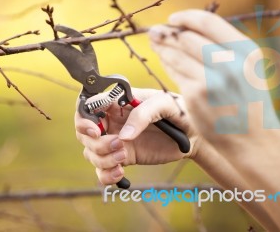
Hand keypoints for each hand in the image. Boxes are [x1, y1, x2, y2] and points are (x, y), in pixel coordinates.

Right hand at [75, 88, 197, 184]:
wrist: (194, 135)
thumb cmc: (180, 111)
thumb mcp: (164, 104)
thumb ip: (142, 114)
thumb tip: (123, 136)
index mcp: (118, 103)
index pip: (89, 106)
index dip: (84, 119)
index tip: (96, 129)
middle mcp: (113, 121)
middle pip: (84, 133)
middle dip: (95, 142)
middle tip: (116, 144)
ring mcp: (116, 140)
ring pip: (91, 152)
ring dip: (102, 158)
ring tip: (123, 158)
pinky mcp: (123, 158)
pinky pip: (103, 170)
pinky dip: (105, 175)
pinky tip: (120, 173)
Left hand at [149, 10, 279, 145]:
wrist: (253, 137)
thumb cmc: (249, 100)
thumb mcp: (248, 68)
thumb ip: (226, 48)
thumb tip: (191, 28)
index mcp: (245, 50)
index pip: (208, 22)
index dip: (186, 17)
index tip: (172, 18)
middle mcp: (229, 62)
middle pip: (187, 37)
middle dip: (168, 31)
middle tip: (156, 30)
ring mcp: (211, 79)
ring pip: (176, 53)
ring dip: (162, 45)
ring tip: (154, 40)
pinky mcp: (195, 95)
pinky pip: (174, 71)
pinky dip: (165, 62)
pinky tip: (161, 57)